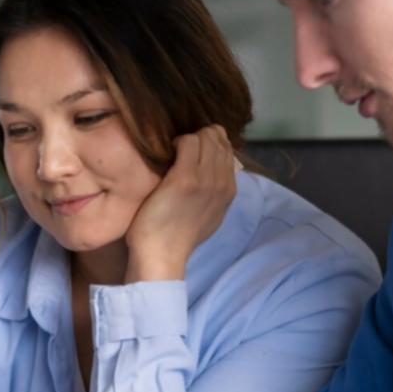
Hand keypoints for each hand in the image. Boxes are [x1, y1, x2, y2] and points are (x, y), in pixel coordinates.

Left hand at [123, 126, 237, 282]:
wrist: (163, 254)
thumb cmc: (178, 235)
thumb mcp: (209, 213)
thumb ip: (214, 191)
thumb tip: (211, 171)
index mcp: (230, 191)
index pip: (227, 149)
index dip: (210, 143)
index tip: (193, 150)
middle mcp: (223, 183)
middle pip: (218, 139)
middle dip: (199, 137)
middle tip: (180, 148)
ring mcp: (207, 180)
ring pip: (205, 137)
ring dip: (188, 138)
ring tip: (173, 151)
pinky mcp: (186, 178)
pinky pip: (188, 142)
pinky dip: (176, 141)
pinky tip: (165, 153)